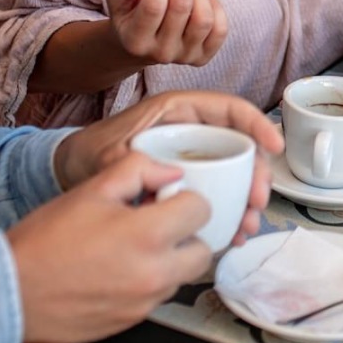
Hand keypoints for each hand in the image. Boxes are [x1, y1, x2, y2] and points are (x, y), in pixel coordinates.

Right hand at [8, 151, 214, 342]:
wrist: (9, 291)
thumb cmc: (45, 241)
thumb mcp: (91, 190)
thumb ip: (139, 170)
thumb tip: (171, 174)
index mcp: (148, 235)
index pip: (202, 210)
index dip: (184, 199)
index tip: (164, 199)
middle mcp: (154, 274)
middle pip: (203, 250)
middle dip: (187, 234)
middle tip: (159, 224)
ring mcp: (145, 302)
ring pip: (182, 276)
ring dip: (170, 259)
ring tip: (134, 247)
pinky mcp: (132, 320)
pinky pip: (158, 297)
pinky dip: (149, 282)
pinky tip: (120, 269)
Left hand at [54, 90, 282, 245]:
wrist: (68, 172)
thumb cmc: (88, 152)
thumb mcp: (108, 154)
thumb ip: (132, 163)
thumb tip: (162, 180)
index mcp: (177, 112)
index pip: (229, 109)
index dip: (257, 124)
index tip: (274, 147)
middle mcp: (190, 132)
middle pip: (240, 146)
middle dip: (257, 174)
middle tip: (258, 202)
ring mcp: (191, 157)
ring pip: (234, 173)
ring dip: (247, 198)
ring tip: (248, 225)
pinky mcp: (187, 180)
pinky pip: (218, 191)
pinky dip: (229, 211)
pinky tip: (232, 232)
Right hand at [105, 0, 227, 66]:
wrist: (139, 46)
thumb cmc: (129, 14)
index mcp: (135, 40)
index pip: (154, 5)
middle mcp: (161, 53)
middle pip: (181, 8)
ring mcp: (184, 57)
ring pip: (203, 18)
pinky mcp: (202, 57)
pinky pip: (220, 30)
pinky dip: (216, 8)